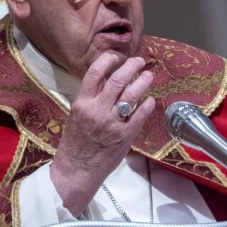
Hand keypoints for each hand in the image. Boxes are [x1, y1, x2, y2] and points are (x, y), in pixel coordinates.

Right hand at [50, 52, 155, 215]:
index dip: (108, 60)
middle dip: (131, 66)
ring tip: (148, 76)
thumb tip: (108, 79)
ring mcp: (112, 123)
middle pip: (117, 80)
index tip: (117, 56)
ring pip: (131, 95)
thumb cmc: (75, 142)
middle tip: (139, 61)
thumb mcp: (76, 115)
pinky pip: (140, 115)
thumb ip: (91, 98)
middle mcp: (97, 110)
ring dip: (143, 82)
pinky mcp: (125, 136)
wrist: (76, 170)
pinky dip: (147, 104)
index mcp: (82, 103)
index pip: (95, 73)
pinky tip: (150, 99)